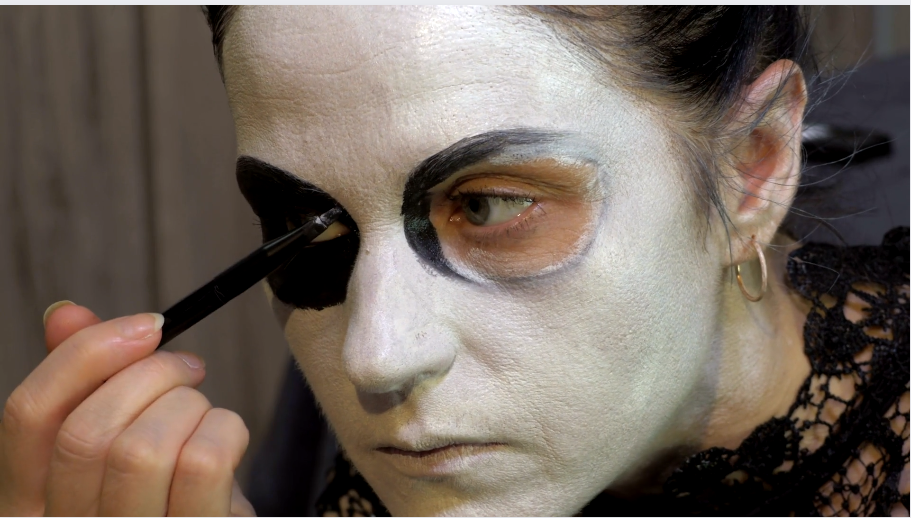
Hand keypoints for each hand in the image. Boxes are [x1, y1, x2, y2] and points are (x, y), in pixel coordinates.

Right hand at [0, 302, 255, 515]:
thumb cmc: (169, 490)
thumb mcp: (124, 438)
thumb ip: (90, 384)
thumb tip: (66, 314)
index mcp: (32, 499)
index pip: (28, 415)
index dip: (85, 354)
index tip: (146, 325)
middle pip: (87, 431)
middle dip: (154, 376)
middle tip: (189, 367)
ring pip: (142, 450)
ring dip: (190, 408)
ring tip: (205, 414)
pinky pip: (203, 465)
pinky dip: (227, 430)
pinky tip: (230, 442)